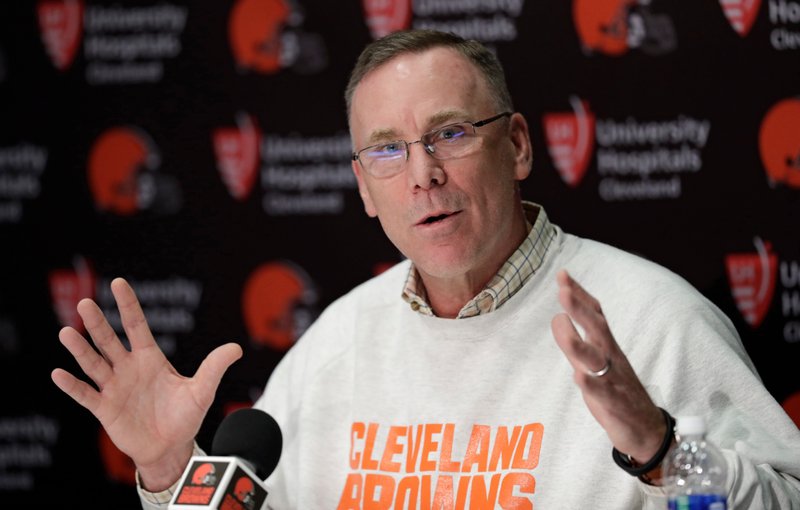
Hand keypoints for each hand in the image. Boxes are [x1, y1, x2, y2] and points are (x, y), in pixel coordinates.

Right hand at [51, 278, 242, 490]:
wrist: (171, 448)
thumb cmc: (185, 416)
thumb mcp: (202, 391)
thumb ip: (214, 368)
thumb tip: (236, 348)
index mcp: (151, 358)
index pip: (137, 326)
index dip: (128, 305)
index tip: (118, 283)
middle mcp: (128, 368)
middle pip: (110, 341)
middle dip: (98, 323)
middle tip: (85, 303)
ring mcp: (114, 387)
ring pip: (94, 364)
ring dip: (80, 350)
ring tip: (66, 332)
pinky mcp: (105, 409)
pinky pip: (85, 395)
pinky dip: (71, 386)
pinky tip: (57, 373)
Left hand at [550, 270, 664, 464]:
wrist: (646, 428)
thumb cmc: (616, 390)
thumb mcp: (597, 361)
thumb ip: (578, 340)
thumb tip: (559, 317)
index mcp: (606, 346)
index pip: (594, 314)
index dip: (579, 295)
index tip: (563, 274)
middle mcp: (610, 358)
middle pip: (596, 328)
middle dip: (579, 307)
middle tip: (563, 288)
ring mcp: (612, 379)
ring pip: (595, 359)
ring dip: (576, 341)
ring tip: (560, 323)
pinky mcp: (614, 404)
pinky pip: (602, 393)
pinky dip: (591, 384)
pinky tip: (579, 376)